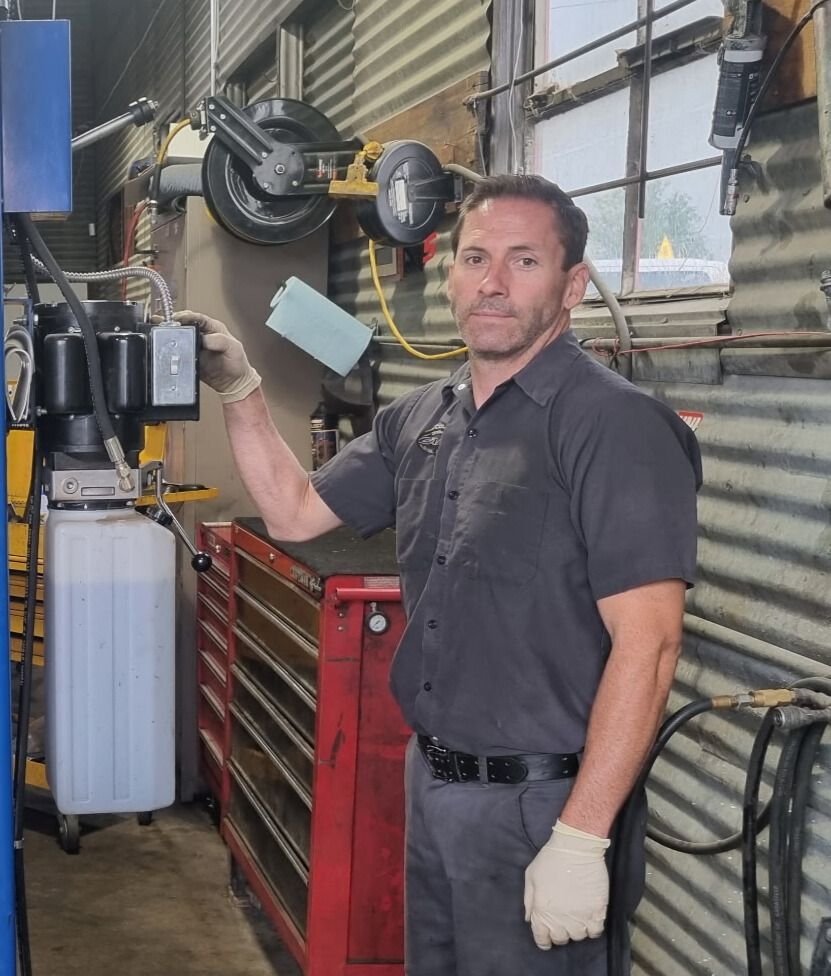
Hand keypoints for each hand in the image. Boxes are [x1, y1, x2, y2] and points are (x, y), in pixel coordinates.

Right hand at [173, 310, 261, 402]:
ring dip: (168, 334)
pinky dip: (170, 350)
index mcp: (213, 328)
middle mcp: (202, 336)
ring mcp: (195, 347)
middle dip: (172, 323)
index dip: (186, 316)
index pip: (197, 318)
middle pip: (184, 325)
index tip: (177, 318)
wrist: (234, 383)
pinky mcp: (189, 358)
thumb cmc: (237, 363)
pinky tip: (164, 349)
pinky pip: (178, 353)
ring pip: (178, 337)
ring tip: (159, 332)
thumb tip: (204, 338)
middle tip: (164, 324)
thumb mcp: (233, 348)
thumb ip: (219, 340)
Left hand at [524, 819, 609, 948]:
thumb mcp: (531, 875)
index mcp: (541, 909)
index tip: (547, 937)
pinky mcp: (597, 910)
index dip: (544, 939)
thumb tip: (529, 919)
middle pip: (561, 938)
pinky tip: (589, 918)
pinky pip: (596, 931)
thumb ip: (529, 900)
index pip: (541, 938)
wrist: (576, 846)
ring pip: (578, 936)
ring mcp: (580, 915)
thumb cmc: (550, 858)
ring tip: (576, 918)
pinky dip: (592, 928)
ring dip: (576, 929)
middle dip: (560, 932)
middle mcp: (560, 918)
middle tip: (562, 921)